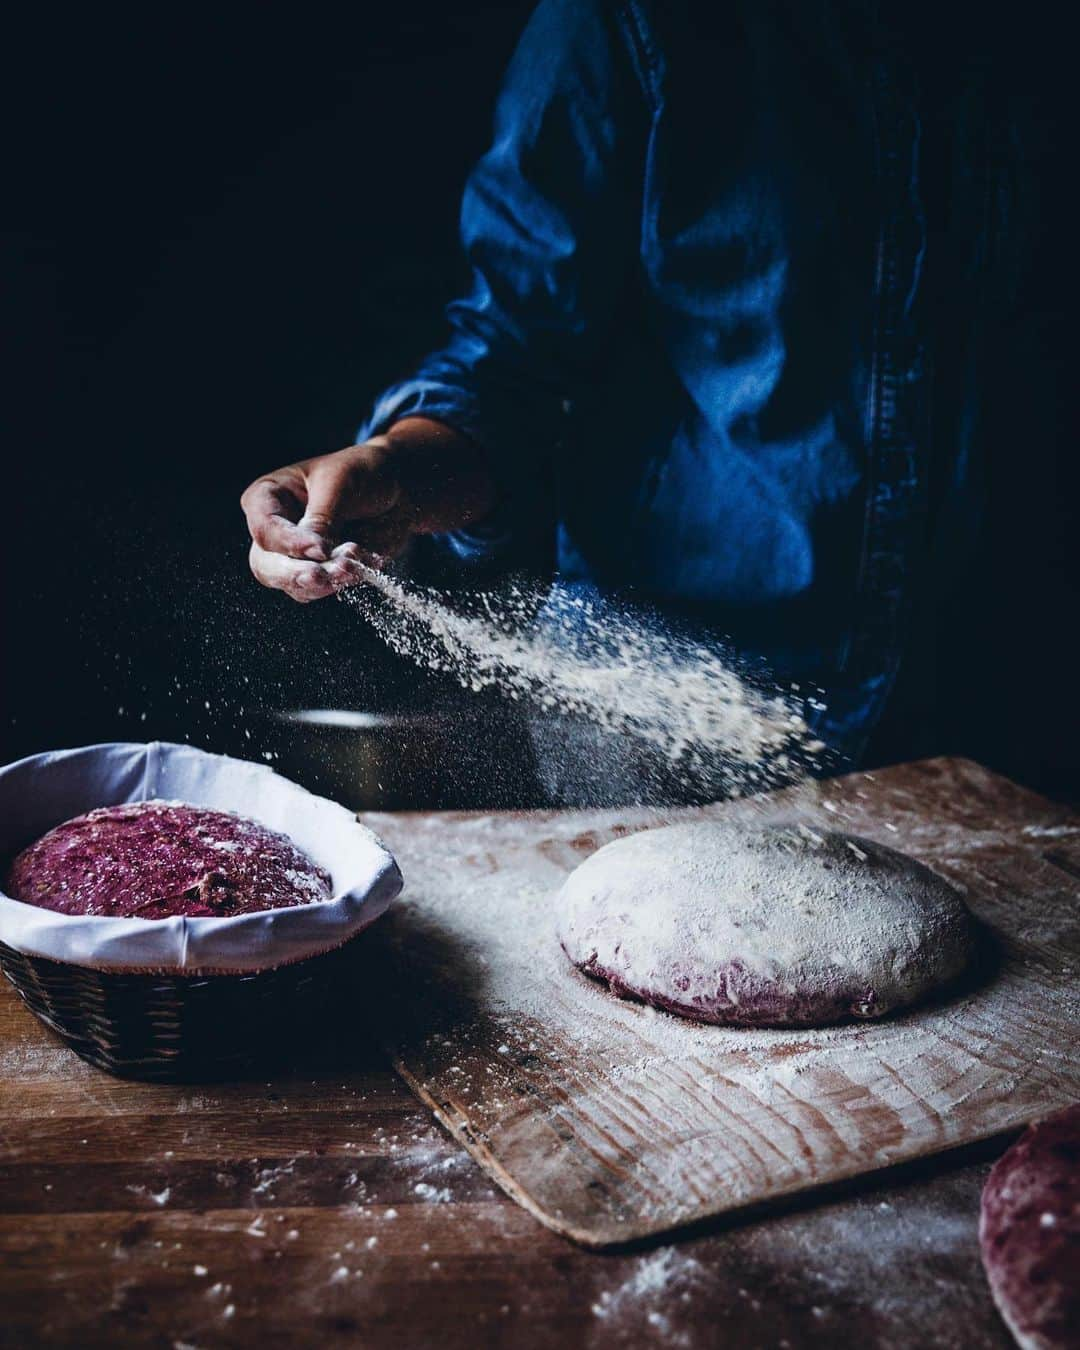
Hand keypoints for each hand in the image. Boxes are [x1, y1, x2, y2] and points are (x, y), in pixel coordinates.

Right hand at [241, 418, 495, 601]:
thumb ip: (326, 514)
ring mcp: (298, 556)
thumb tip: (311, 549)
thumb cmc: (368, 470)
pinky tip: (371, 562)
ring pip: (293, 586)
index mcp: (267, 497)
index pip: (263, 528)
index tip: (321, 549)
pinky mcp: (324, 573)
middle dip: (300, 575)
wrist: (402, 486)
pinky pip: (325, 590)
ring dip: (326, 583)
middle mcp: (275, 529)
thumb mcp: (346, 481)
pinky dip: (347, 582)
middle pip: (266, 566)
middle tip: (331, 578)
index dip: (287, 542)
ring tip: (358, 566)